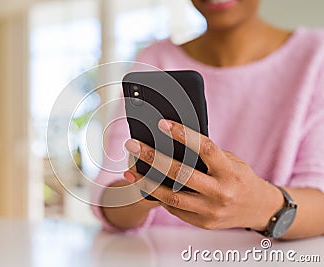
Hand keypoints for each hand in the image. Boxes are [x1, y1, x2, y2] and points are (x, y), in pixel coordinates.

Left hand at [123, 119, 282, 230]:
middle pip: (181, 174)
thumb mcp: (232, 162)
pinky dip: (160, 196)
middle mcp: (221, 193)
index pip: (205, 149)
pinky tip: (147, 185)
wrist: (258, 208)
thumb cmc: (241, 179)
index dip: (183, 135)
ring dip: (147, 182)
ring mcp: (211, 211)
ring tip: (131, 170)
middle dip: (153, 158)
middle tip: (133, 145)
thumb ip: (208, 156)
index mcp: (230, 172)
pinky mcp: (203, 223)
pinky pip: (175, 208)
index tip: (162, 124)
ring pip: (171, 196)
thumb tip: (172, 143)